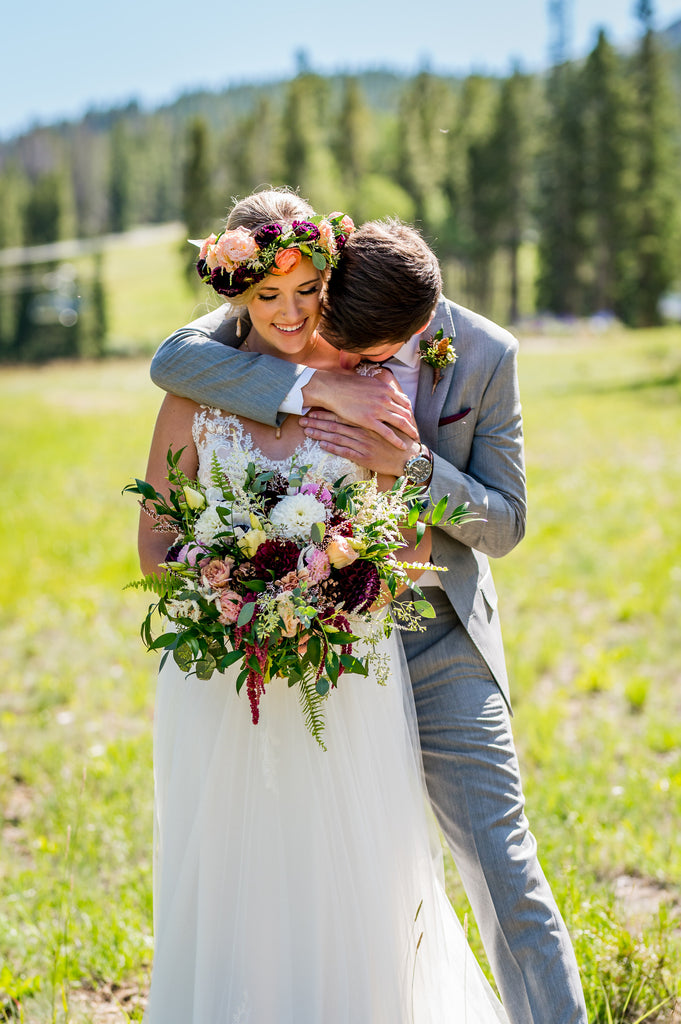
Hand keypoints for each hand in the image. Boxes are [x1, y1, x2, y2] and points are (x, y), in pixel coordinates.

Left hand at [299, 409, 420, 476]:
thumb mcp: (387, 423)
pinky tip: (321, 444)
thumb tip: (361, 409)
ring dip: (320, 433)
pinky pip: (344, 451)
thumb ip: (374, 416)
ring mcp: (363, 444)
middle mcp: (363, 430)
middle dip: (317, 422)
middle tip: (303, 420)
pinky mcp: (364, 457)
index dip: (326, 413)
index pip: (343, 414)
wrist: (408, 457)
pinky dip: (332, 447)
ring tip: (306, 431)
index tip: (312, 410)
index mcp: (368, 421)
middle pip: (336, 424)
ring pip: (337, 436)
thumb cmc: (398, 440)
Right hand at [300, 369, 418, 448]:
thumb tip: (389, 391)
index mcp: (386, 389)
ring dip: (409, 431)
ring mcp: (378, 410)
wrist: (334, 388)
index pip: (404, 402)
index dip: (409, 412)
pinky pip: (387, 433)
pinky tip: (402, 446)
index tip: (411, 418)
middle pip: (405, 413)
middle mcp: (385, 398)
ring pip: (400, 422)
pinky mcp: (369, 421)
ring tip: (414, 439)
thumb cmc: (348, 385)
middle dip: (412, 423)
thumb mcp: (369, 383)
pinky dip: (397, 440)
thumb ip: (381, 388)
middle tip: (415, 431)